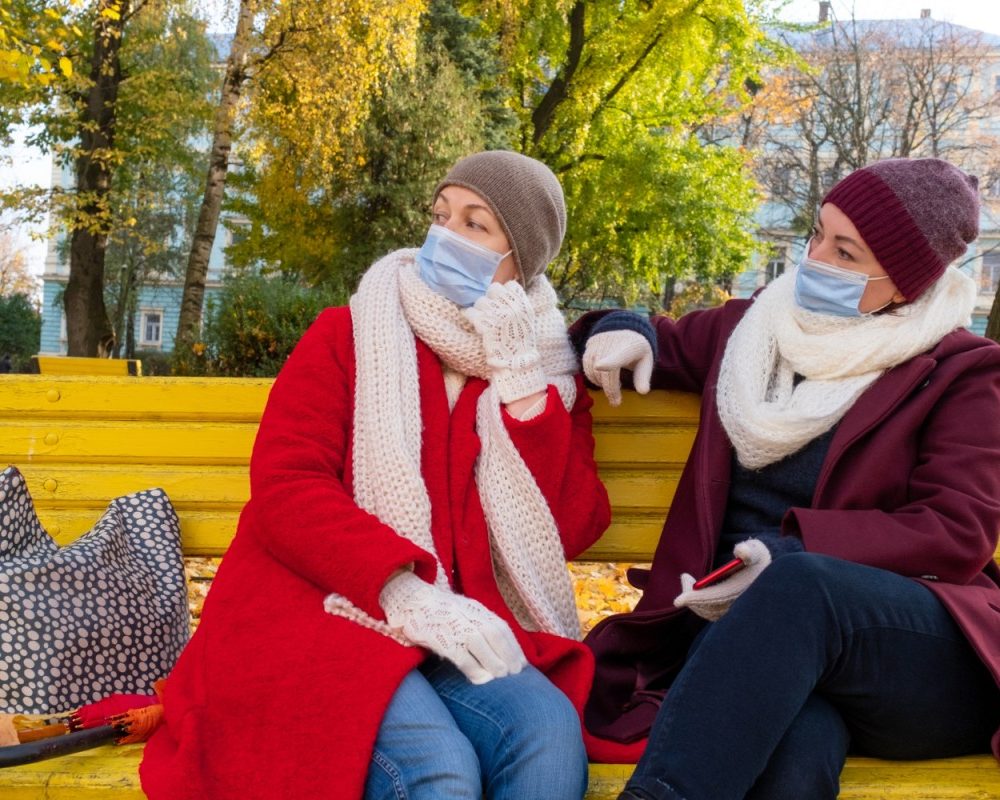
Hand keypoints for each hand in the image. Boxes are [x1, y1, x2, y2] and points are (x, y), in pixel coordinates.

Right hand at [379, 571, 526, 683]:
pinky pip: (460, 655)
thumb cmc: (440, 612)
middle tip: (515, 674)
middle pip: (494, 634)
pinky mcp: (440, 638)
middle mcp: (467, 615)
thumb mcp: (463, 611)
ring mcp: (453, 625)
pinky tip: (479, 679)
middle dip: (508, 655)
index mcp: (475, 609)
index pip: (501, 627)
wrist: (411, 601)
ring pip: (480, 644)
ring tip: (501, 677)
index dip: (513, 646)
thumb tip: (500, 649)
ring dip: (493, 662)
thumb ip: (480, 624)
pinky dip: (472, 668)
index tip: (522, 663)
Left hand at [465, 281, 546, 403]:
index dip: (504, 292)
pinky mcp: (485, 325)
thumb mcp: (527, 321)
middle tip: (490, 310)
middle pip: (493, 289)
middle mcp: (510, 307)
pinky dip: (470, 316)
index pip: (510, 285)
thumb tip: (506, 295)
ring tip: (483, 319)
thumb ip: (518, 306)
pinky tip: (474, 322)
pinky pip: (471, 312)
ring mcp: (497, 315)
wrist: (517, 363)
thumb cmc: (523, 344)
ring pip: (480, 301)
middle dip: (490, 298)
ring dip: (480, 309)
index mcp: (523, 305)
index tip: (502, 300)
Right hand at [582, 330, 652, 406]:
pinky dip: (593, 376)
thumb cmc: (637, 350)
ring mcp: (599, 342)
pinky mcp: (590, 344)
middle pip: (605, 370)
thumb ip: (643, 377)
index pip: (618, 355)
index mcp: (630, 347)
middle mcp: (611, 342)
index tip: (600, 366)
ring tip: (611, 387)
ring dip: (600, 383)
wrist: (626, 328)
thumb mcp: (646, 361)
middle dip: (610, 388)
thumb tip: (643, 392)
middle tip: (616, 402)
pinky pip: (586, 364)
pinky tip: (602, 379)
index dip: (608, 361)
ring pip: (593, 368)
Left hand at [673, 539, 771, 620]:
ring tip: (689, 582)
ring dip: (696, 602)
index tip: (678, 600)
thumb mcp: (756, 551)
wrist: (776, 573)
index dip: (694, 599)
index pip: (712, 599)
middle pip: (707, 609)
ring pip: (710, 613)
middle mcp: (738, 606)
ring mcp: (736, 611)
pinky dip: (703, 607)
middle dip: (692, 598)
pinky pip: (714, 614)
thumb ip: (748, 551)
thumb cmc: (760, 558)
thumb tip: (741, 552)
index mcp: (740, 592)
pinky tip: (698, 593)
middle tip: (685, 578)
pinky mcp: (734, 613)